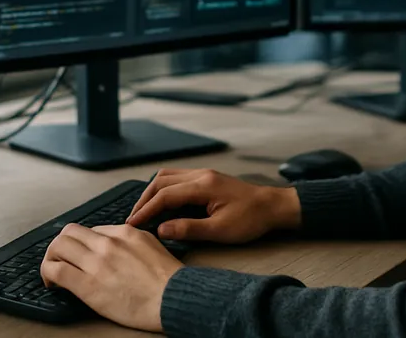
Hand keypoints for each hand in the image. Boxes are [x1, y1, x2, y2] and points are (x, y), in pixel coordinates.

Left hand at [40, 224, 181, 332]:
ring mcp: (97, 263)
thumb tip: (117, 244)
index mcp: (125, 232)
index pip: (91, 230)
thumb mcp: (152, 245)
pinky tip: (52, 283)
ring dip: (51, 257)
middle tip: (60, 259)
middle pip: (69, 232)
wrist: (174, 298)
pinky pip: (56, 270)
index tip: (80, 255)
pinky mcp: (88, 285)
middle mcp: (108, 243)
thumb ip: (131, 241)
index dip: (82, 244)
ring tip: (53, 271)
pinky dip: (48, 273)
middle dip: (61, 245)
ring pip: (58, 247)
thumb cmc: (168, 280)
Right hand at [126, 168, 300, 243]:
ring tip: (143, 211)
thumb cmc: (251, 219)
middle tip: (133, 218)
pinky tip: (161, 202)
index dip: (146, 210)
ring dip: (152, 192)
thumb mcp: (220, 230)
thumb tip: (162, 229)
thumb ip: (189, 229)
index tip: (132, 224)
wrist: (273, 207)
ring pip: (167, 176)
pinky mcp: (207, 178)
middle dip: (144, 200)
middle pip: (161, 181)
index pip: (165, 195)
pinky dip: (163, 188)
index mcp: (203, 185)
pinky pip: (177, 178)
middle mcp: (201, 175)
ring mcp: (204, 174)